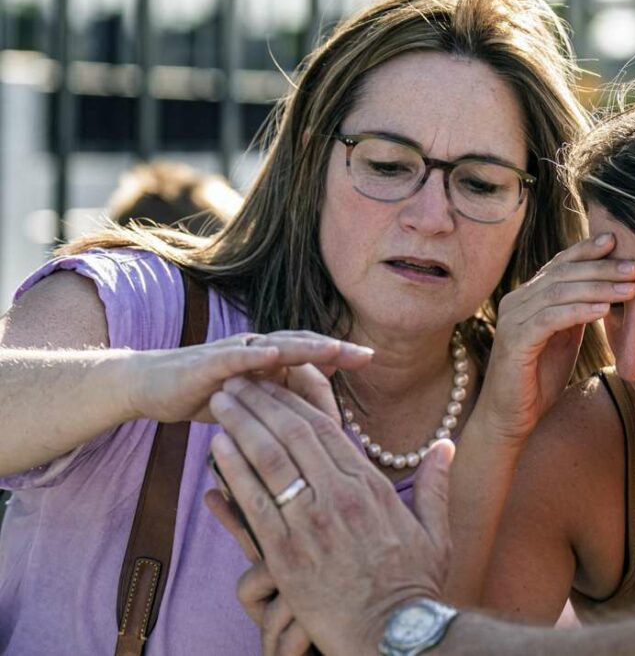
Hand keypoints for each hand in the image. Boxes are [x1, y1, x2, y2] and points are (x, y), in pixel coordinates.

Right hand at [127, 331, 371, 423]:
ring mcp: (231, 354)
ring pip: (274, 347)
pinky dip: (254, 355)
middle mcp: (254, 350)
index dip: (340, 355)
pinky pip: (233, 358)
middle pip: (302, 346)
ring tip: (335, 348)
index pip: (310, 355)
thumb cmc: (202, 394)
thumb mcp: (249, 399)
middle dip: (336, 349)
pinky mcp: (206, 364)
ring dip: (306, 347)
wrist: (149, 388)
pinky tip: (274, 355)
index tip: (372, 359)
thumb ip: (279, 397)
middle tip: (367, 354)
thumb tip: (315, 402)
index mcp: (267, 360)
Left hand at [205, 377, 453, 655]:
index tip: (277, 382)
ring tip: (221, 401)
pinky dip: (234, 470)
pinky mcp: (286, 555)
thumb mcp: (435, 530)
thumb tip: (445, 444)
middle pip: (292, 434)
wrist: (392, 636)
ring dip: (241, 425)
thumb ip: (435, 483)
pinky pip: (255, 502)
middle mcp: (339, 497)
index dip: (296, 400)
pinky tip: (218, 448)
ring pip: (269, 460)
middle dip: (261, 401)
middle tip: (237, 379)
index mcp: (370, 487)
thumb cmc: (413, 585)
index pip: (326, 429)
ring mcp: (310, 525)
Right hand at [482, 233, 634, 442]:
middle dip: (601, 268)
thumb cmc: (539, 379)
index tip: (616, 241)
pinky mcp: (515, 341)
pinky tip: (603, 309)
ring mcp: (513, 320)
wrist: (511, 418)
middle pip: (562, 273)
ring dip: (598, 288)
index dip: (587, 250)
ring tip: (629, 287)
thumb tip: (606, 289)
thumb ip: (577, 312)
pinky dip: (579, 310)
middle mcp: (516, 301)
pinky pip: (551, 318)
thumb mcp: (564, 338)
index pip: (559, 264)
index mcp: (528, 297)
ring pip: (559, 292)